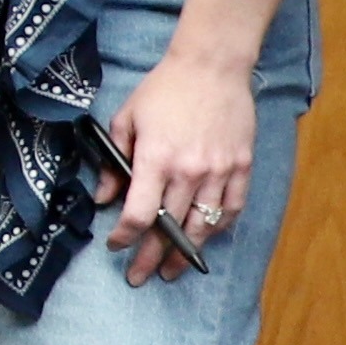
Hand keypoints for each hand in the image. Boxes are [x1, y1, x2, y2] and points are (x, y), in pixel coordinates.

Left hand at [107, 48, 262, 278]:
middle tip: (140, 277)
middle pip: (169, 227)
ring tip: (174, 271)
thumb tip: (102, 198)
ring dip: (188, 252)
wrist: (211, 67)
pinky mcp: (242, 166)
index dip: (124, 236)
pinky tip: (207, 239)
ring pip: (203, 224)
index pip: (138, 213)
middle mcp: (189, 171)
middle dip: (152, 256)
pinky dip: (219, 227)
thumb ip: (113, 162)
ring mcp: (220, 171)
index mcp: (155, 159)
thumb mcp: (125, 120)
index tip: (114, 246)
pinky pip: (232, 208)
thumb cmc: (162, 90)